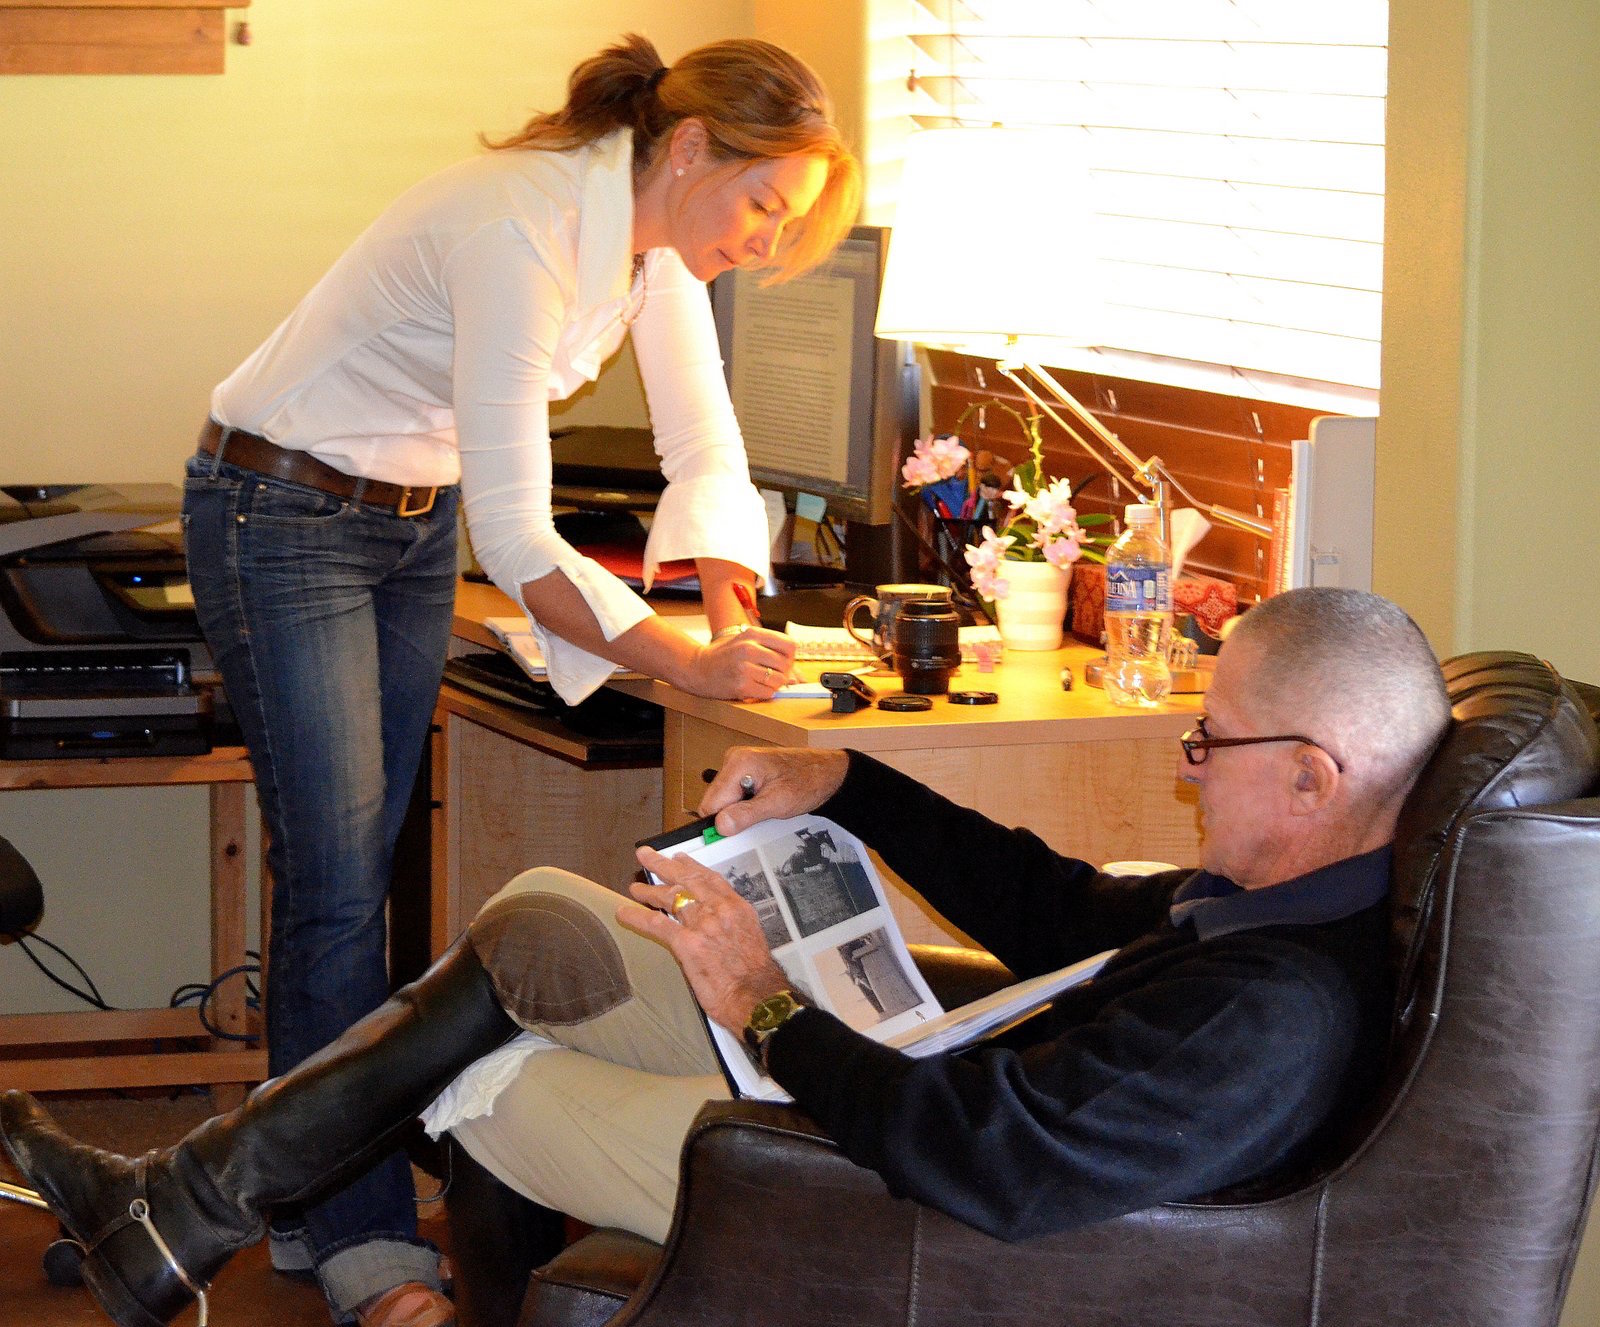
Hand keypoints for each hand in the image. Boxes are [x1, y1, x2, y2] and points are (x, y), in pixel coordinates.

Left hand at [618, 847, 789, 1032]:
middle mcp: (719, 909)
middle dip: (663, 865)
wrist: (758, 996)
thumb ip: (729, 924)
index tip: (679, 859)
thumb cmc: (756, 974)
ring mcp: (702, 924)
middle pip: (686, 880)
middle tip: (647, 855)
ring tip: (634, 887)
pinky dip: (637, 916)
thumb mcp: (749, 936)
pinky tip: (623, 912)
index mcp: (736, 907)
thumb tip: (713, 923)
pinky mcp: (687, 943)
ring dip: (648, 891)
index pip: (710, 879)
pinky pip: (656, 924)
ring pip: (670, 898)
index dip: (691, 867)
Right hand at [680, 628, 797, 700]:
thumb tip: (798, 678)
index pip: (790, 645)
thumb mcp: (746, 644)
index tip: (782, 662)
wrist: (697, 668)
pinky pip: (768, 693)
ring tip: (761, 681)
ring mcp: (744, 667)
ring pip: (779, 680)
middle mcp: (749, 648)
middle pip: (786, 664)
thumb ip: (772, 654)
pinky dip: (765, 693)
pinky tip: (755, 688)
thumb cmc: (724, 656)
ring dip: (774, 685)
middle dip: (783, 673)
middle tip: (771, 674)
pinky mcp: (740, 685)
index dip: (790, 657)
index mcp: (753, 634)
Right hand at [699, 747, 848, 837]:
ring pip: (723, 800)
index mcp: (739, 763)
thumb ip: (747, 814)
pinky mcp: (744, 771)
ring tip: (764, 806)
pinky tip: (763, 800)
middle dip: (732, 815)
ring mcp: (738, 764)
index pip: (710, 803)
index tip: (737, 832)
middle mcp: (734, 760)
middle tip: (758, 816)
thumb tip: (720, 826)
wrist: (826, 772)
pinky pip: (733, 794)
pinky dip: (744, 803)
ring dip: (739, 810)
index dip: (722, 822)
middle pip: (715, 801)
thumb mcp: (778, 803)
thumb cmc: (807, 781)